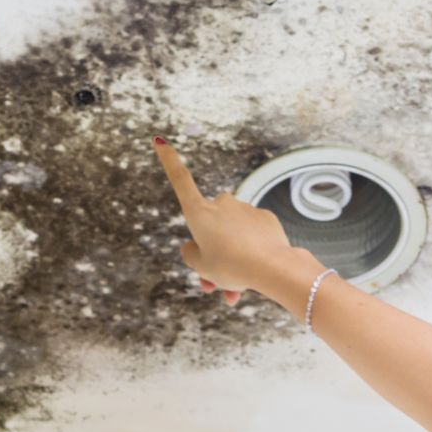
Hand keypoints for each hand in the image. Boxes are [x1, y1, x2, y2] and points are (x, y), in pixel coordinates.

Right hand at [152, 134, 294, 305]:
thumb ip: (192, 254)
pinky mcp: (265, 217)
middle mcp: (221, 204)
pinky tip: (257, 269)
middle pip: (210, 228)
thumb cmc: (231, 267)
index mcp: (199, 212)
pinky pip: (251, 235)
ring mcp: (244, 208)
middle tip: (214, 285)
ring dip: (231, 258)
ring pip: (232, 236)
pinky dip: (250, 252)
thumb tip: (194, 246)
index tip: (160, 140)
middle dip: (211, 252)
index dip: (168, 160)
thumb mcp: (201, 267)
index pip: (180, 179)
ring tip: (236, 291)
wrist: (272, 268)